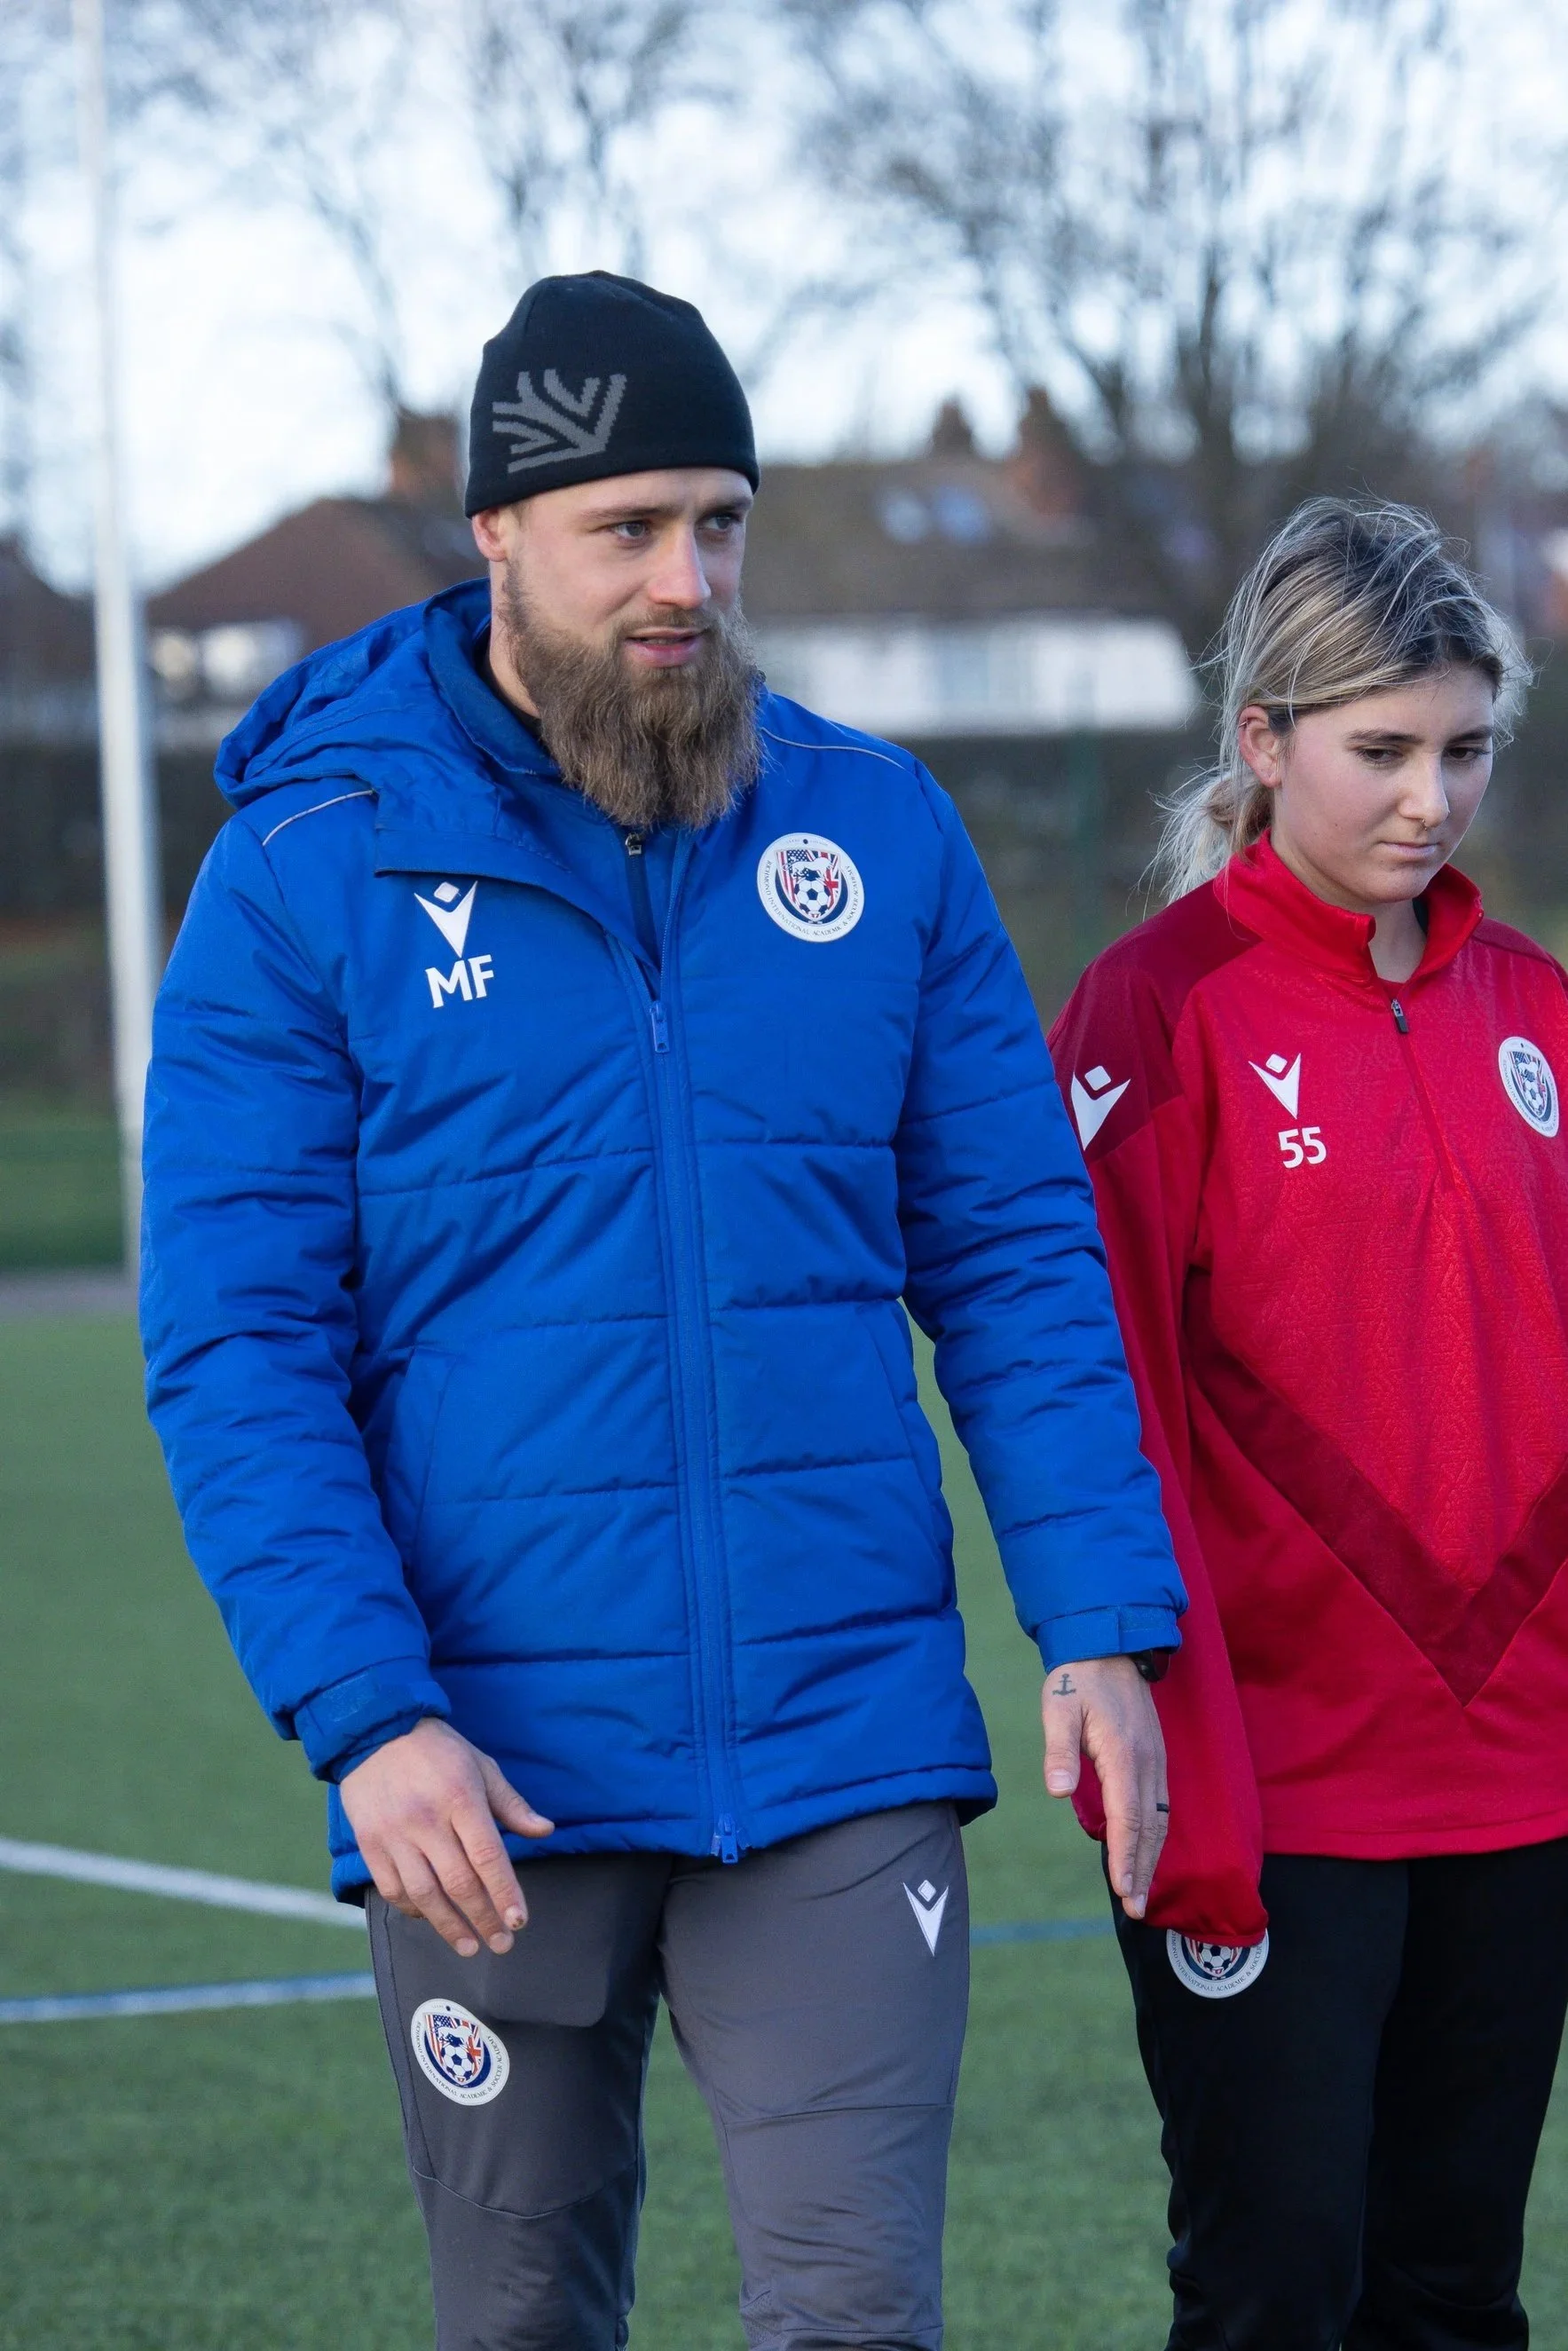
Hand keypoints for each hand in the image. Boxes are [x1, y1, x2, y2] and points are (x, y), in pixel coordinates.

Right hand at [340, 1718, 553, 1956]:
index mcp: (460, 1797)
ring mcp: (394, 1834)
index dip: (505, 1892)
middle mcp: (426, 1819)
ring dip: (449, 1926)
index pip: (488, 1856)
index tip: (519, 1921)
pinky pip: (392, 1888)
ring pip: (424, 1894)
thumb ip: (511, 1804)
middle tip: (502, 1943)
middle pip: (458, 1883)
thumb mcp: (481, 1766)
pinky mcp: (369, 1843)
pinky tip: (431, 1919)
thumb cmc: (438, 1750)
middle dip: (483, 1919)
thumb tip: (545, 1831)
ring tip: (470, 1946)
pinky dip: (413, 1909)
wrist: (375, 1731)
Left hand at [1041, 1655, 1168, 1920]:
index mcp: (1123, 1753)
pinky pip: (1160, 1805)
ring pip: (1158, 1819)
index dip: (1125, 1855)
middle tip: (1136, 1910)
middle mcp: (1146, 1762)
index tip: (1122, 1889)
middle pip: (1149, 1827)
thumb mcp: (1059, 1707)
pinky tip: (1146, 1852)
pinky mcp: (1154, 1759)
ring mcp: (1155, 1761)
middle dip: (1142, 1869)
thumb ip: (1059, 1749)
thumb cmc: (1077, 1679)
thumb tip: (1057, 1789)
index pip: (1127, 1816)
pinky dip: (1155, 1836)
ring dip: (1151, 1858)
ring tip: (1140, 1893)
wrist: (1107, 1646)